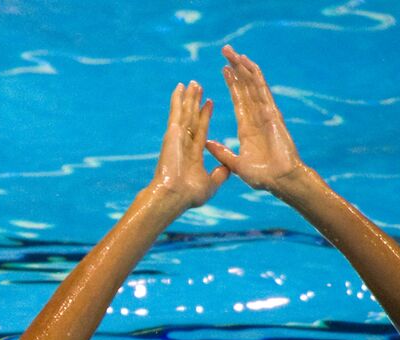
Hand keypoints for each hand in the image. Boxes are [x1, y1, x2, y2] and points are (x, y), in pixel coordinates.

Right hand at [152, 80, 229, 208]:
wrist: (175, 196)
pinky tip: (180, 87)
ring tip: (193, 82)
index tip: (209, 104)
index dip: (205, 116)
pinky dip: (177, 99)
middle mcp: (184, 143)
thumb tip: (227, 169)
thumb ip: (219, 174)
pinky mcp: (172, 133)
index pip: (201, 130)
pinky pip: (177, 112)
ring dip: (189, 97)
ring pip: (185, 112)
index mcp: (193, 153)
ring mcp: (177, 137)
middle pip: (192, 117)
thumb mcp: (211, 184)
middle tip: (199, 87)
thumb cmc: (189, 195)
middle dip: (196, 102)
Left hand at [206, 46, 304, 193]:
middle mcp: (256, 118)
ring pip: (253, 85)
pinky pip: (262, 92)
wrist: (280, 181)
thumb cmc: (262, 177)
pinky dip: (255, 77)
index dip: (232, 84)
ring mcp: (265, 114)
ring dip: (243, 68)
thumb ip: (222, 153)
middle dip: (236, 70)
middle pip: (245, 88)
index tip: (223, 70)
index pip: (238, 100)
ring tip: (233, 52)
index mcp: (247, 128)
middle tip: (226, 52)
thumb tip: (207, 143)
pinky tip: (248, 64)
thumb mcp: (236, 164)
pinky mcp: (272, 114)